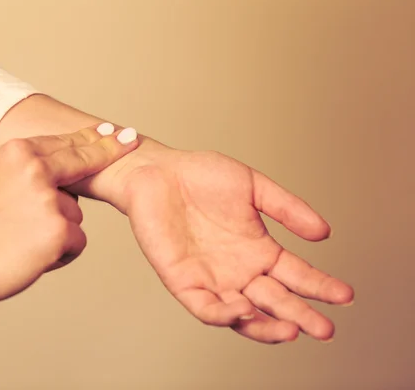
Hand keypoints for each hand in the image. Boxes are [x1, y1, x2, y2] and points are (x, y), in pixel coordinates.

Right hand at [0, 123, 138, 302]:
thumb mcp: (0, 180)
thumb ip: (32, 171)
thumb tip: (68, 173)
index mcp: (19, 153)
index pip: (67, 143)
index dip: (95, 139)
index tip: (117, 132)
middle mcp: (37, 169)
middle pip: (84, 161)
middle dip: (109, 152)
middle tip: (130, 140)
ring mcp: (50, 199)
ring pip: (75, 215)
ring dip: (59, 230)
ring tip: (24, 238)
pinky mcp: (59, 230)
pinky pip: (76, 241)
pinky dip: (59, 253)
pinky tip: (32, 254)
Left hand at [116, 145, 353, 343]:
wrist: (157, 172)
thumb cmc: (201, 176)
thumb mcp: (253, 186)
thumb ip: (287, 208)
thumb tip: (324, 233)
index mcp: (258, 249)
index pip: (295, 275)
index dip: (320, 287)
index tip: (345, 295)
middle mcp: (238, 269)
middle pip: (275, 301)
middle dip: (301, 316)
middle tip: (325, 329)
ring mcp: (211, 278)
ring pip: (243, 314)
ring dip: (267, 326)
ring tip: (293, 329)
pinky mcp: (183, 281)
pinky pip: (205, 307)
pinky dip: (224, 314)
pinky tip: (244, 310)